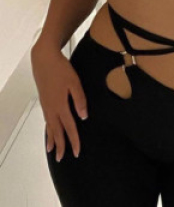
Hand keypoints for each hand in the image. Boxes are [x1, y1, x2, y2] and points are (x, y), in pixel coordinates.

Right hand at [31, 41, 87, 160]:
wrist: (44, 59)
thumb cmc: (61, 69)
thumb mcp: (74, 82)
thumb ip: (79, 100)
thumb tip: (83, 117)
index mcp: (60, 105)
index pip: (69, 127)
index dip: (74, 140)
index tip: (77, 152)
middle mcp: (51, 108)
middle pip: (56, 131)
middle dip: (60, 145)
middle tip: (61, 158)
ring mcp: (46, 105)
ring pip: (49, 126)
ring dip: (52, 139)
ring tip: (52, 150)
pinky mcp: (44, 101)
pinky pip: (46, 120)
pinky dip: (48, 129)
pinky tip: (49, 130)